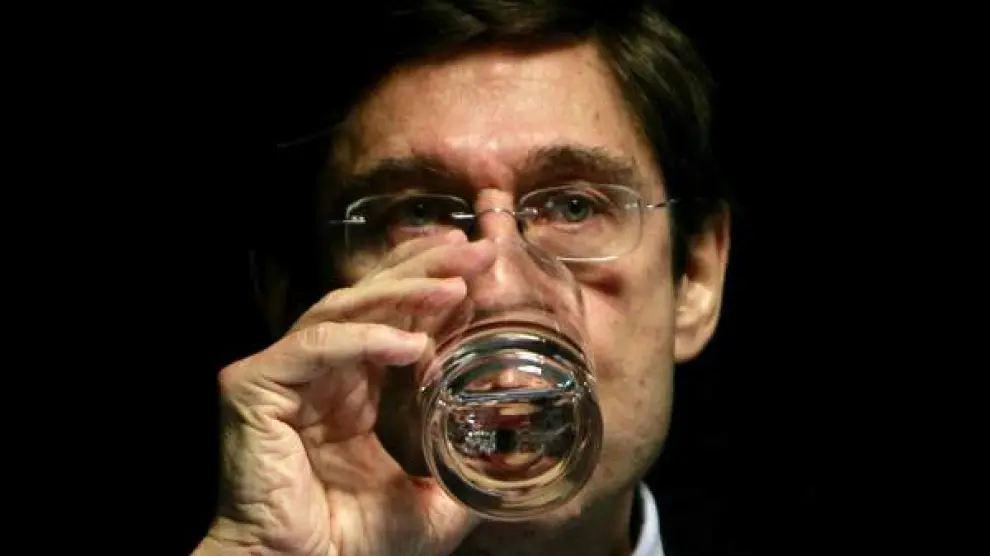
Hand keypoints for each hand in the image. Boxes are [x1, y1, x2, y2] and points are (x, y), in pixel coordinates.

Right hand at [198, 231, 496, 555]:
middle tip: (475, 251)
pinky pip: (314, 346)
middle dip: (424, 269)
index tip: (480, 269)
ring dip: (401, 292)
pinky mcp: (255, 387)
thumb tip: (508, 462)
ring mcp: (284, 375)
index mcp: (351, 391)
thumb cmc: (348, 546)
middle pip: (371, 298)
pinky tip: (410, 343)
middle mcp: (319, 373)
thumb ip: (460, 475)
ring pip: (342, 308)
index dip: (433, 289)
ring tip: (454, 285)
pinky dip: (362, 338)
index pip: (392, 318)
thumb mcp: (428, 505)